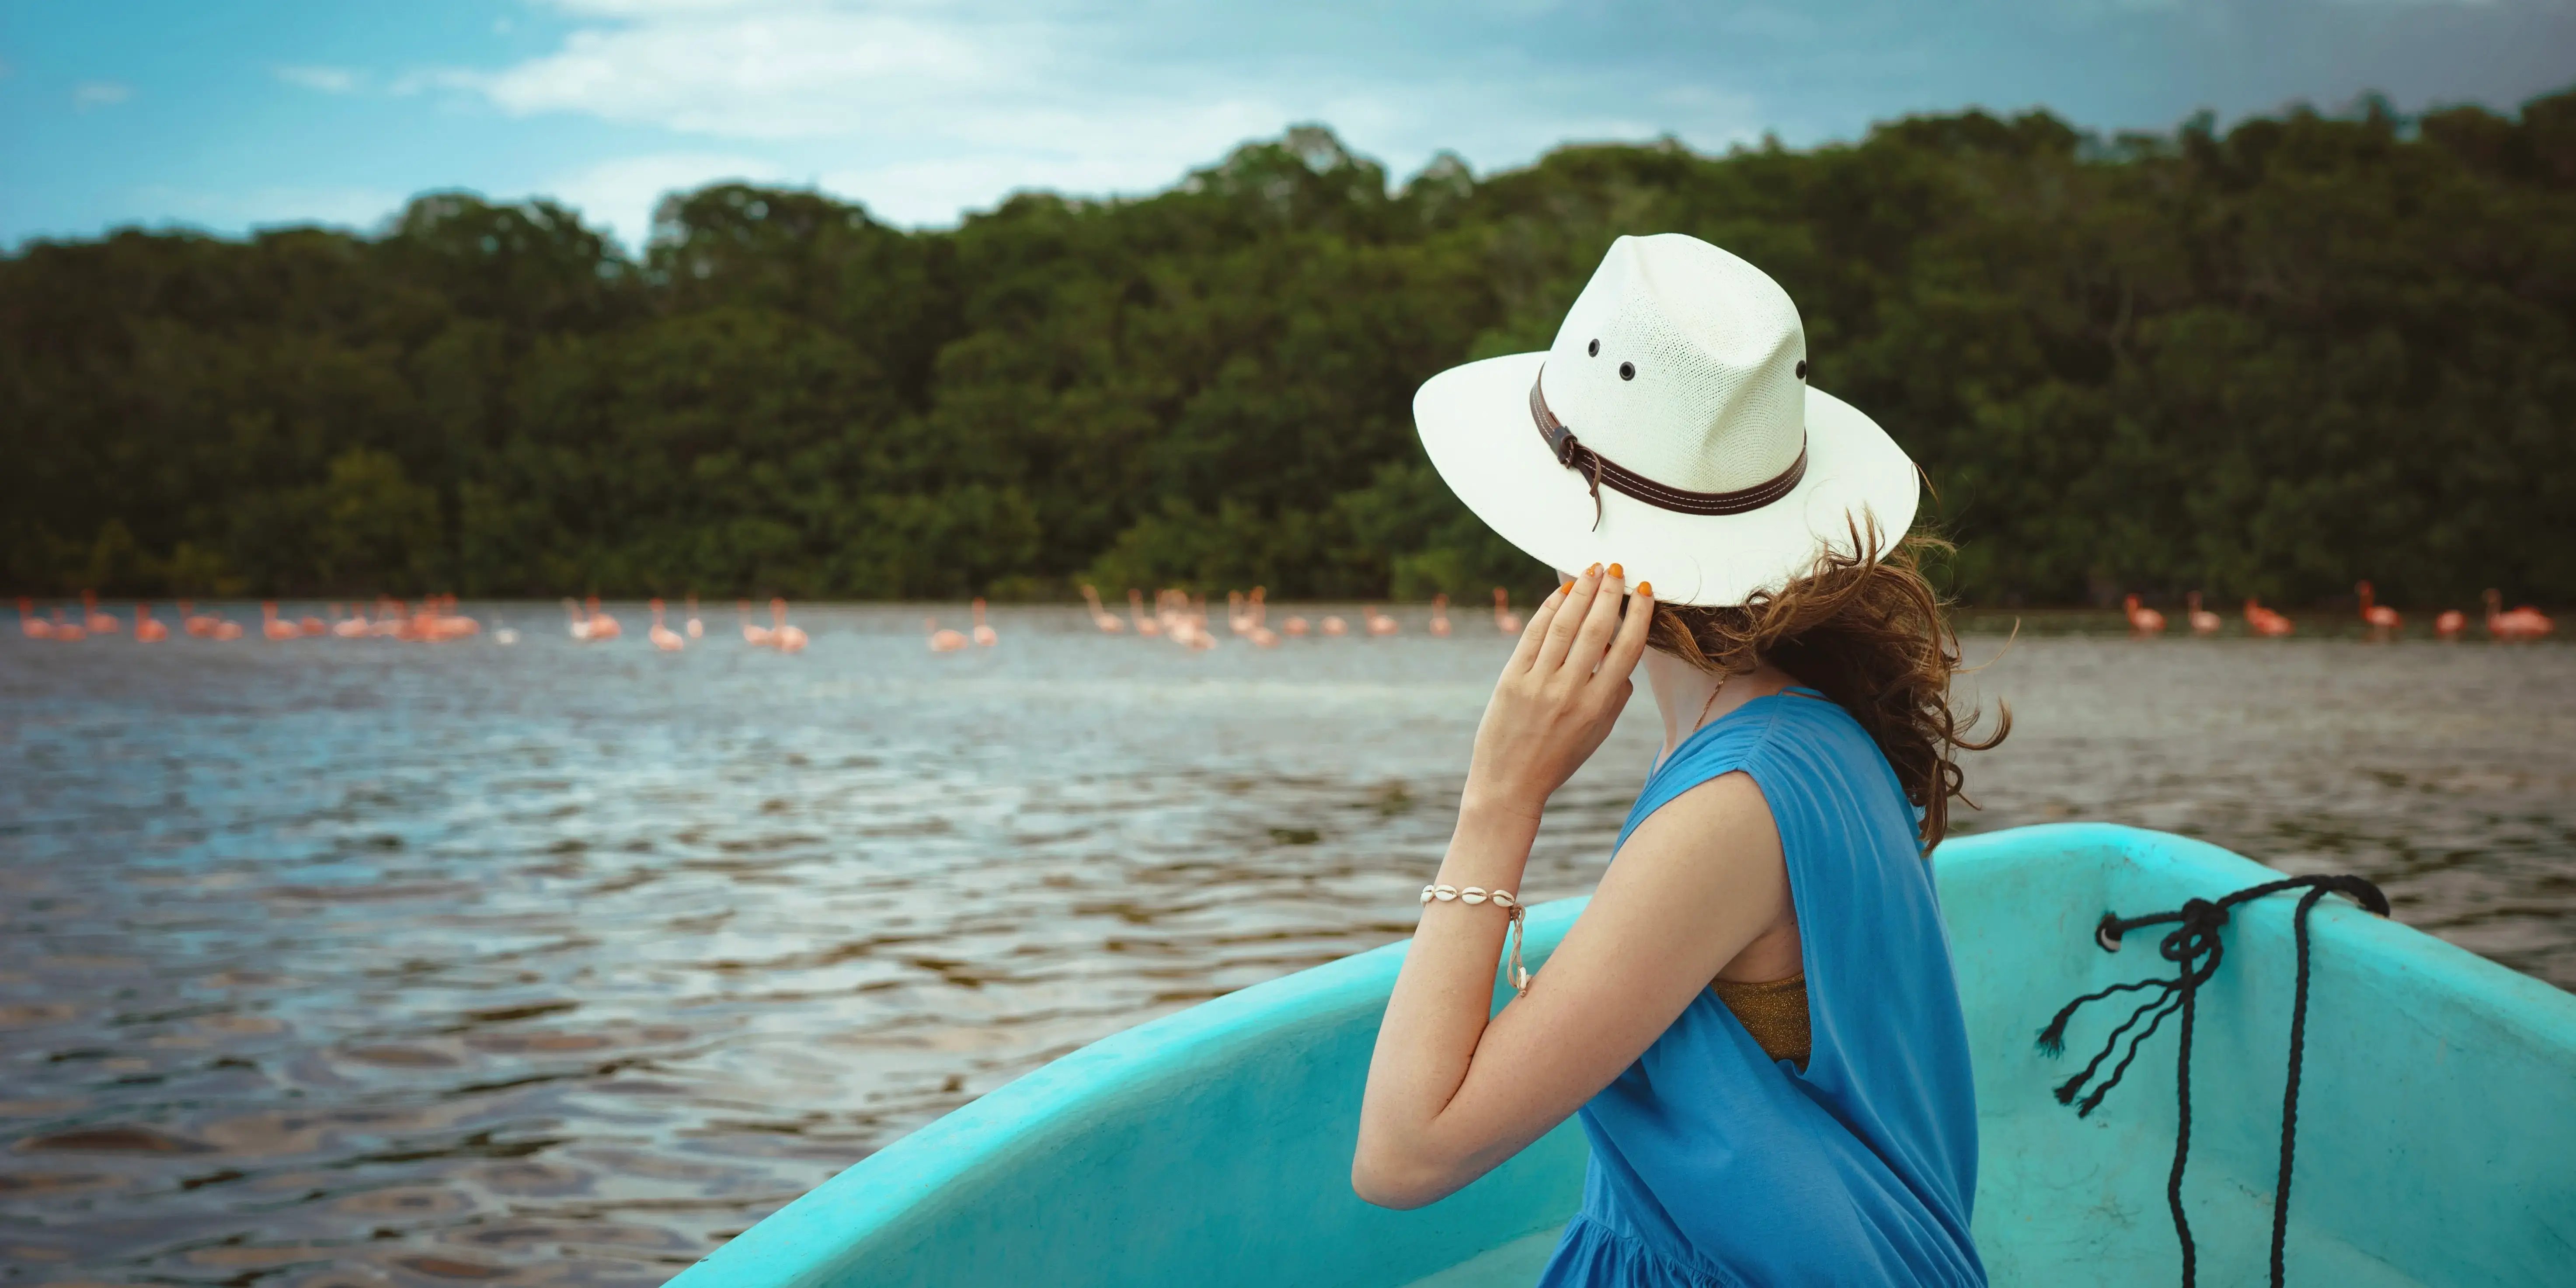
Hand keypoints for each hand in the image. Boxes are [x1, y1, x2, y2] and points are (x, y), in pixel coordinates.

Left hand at [1462, 564, 1653, 821]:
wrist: (1510, 783)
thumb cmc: (1558, 756)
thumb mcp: (1598, 732)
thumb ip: (1615, 694)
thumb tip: (1621, 649)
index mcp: (1599, 706)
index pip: (1627, 649)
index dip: (1638, 614)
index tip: (1644, 590)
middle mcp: (1571, 692)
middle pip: (1596, 629)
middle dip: (1608, 593)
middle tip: (1616, 569)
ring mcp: (1539, 684)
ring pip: (1564, 625)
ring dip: (1580, 591)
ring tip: (1591, 570)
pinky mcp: (1511, 679)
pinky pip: (1533, 634)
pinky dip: (1549, 608)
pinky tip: (1561, 592)